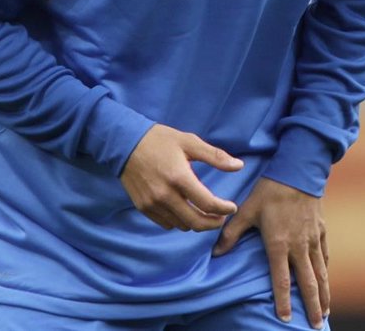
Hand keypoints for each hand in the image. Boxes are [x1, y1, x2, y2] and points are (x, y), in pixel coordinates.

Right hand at [119, 124, 243, 231]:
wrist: (125, 144)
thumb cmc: (160, 140)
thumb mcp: (189, 142)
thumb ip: (215, 156)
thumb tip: (239, 166)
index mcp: (179, 177)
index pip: (207, 203)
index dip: (224, 209)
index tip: (232, 208)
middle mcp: (165, 195)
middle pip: (195, 222)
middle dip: (213, 223)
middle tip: (222, 217)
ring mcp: (152, 204)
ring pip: (181, 225)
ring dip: (196, 223)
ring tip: (205, 213)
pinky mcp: (143, 208)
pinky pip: (166, 223)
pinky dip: (179, 221)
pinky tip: (185, 211)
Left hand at [213, 178, 329, 328]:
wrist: (299, 169)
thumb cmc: (270, 190)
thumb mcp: (246, 210)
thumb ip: (231, 233)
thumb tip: (215, 253)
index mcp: (279, 244)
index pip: (281, 280)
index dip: (283, 302)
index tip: (285, 319)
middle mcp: (298, 246)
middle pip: (307, 283)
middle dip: (311, 306)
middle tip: (313, 325)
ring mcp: (312, 239)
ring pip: (320, 272)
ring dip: (323, 293)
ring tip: (324, 312)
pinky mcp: (320, 230)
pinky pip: (324, 255)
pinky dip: (325, 270)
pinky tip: (325, 280)